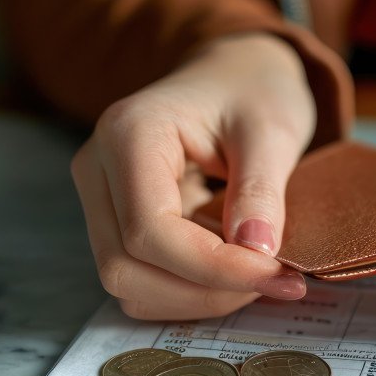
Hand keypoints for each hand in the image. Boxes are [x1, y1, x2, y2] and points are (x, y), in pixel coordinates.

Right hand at [71, 33, 314, 319]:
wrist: (234, 77)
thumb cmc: (253, 92)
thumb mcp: (273, 130)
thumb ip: (262, 189)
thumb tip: (256, 252)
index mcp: (128, 134)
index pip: (149, 230)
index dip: (213, 267)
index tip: (279, 275)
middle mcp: (96, 169)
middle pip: (125, 266)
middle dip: (205, 290)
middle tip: (278, 281)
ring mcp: (100, 200)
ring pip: (127, 284)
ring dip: (197, 298)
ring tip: (260, 274)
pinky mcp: (116, 223)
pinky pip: (141, 280)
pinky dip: (189, 292)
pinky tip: (234, 271)